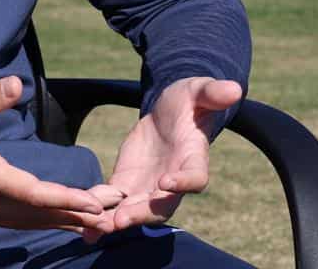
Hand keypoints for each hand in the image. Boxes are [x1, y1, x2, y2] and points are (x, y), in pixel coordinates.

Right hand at [0, 76, 113, 233]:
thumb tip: (16, 86)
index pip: (29, 191)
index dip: (63, 198)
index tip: (92, 202)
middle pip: (34, 213)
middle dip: (72, 214)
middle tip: (109, 213)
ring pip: (22, 222)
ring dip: (57, 222)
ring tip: (90, 222)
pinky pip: (8, 222)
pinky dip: (34, 223)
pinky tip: (51, 221)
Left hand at [87, 76, 242, 239]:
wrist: (168, 112)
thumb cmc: (189, 100)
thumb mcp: (199, 90)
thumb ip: (214, 93)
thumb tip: (235, 89)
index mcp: (194, 159)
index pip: (195, 178)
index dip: (183, 182)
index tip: (167, 182)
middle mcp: (174, 182)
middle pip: (161, 206)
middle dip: (141, 213)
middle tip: (120, 220)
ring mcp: (150, 187)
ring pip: (135, 210)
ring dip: (116, 220)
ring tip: (95, 229)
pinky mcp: (127, 184)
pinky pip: (114, 202)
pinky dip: (100, 211)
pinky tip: (82, 224)